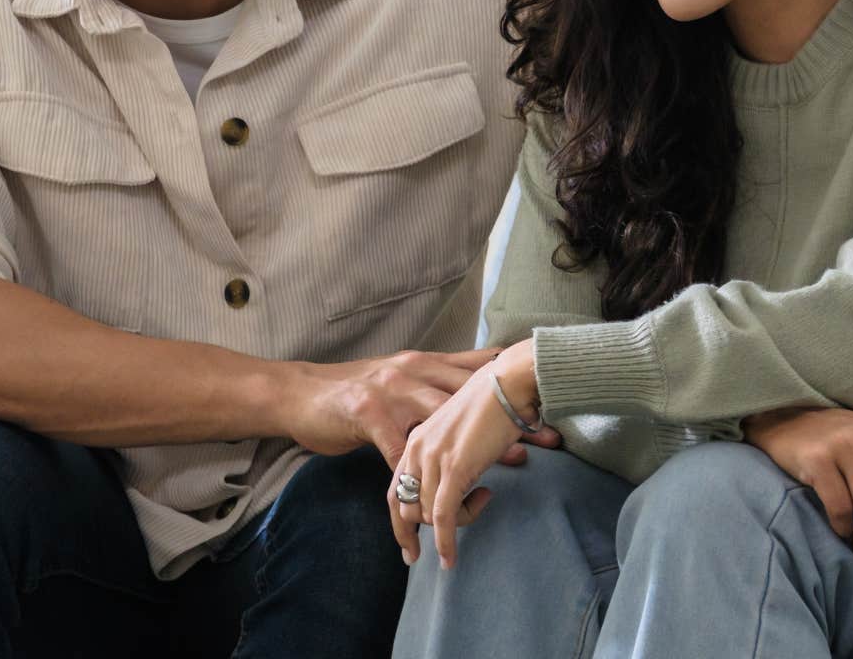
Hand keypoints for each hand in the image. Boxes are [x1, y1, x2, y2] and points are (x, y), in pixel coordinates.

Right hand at [284, 347, 535, 469]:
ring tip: (511, 463)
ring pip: (444, 421)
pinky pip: (401, 450)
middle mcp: (413, 371)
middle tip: (546, 438)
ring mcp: (391, 392)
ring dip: (479, 445)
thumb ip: (438, 379)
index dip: (514, 387)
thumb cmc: (356, 390)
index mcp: (425, 362)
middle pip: (472, 395)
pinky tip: (442, 490)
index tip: (550, 405)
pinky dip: (423, 472)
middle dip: (510, 416)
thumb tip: (482, 382)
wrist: (301, 392)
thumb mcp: (403, 374)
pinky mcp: (368, 415)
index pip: (479, 370)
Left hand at [388, 338, 553, 568]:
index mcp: (416, 440)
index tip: (409, 551)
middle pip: (407, 509)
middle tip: (447, 546)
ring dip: (456, 524)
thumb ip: (449, 458)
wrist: (509, 383)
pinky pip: (444, 516)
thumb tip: (455, 490)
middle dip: (425, 532)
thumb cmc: (494, 406)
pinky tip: (451, 559)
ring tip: (484, 497)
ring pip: (430, 515)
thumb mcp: (461, 435)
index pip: (395, 492)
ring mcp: (434, 458)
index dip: (399, 526)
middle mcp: (418, 449)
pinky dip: (446, 542)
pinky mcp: (455, 467)